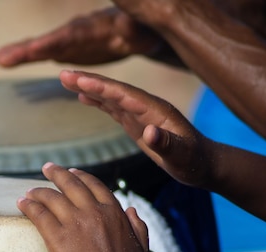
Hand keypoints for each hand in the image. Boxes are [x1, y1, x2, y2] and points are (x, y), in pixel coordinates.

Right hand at [0, 8, 162, 67]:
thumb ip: (131, 29)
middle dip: (22, 50)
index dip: (45, 46)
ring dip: (15, 52)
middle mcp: (71, 34)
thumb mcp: (139, 31)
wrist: (135, 31)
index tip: (28, 52)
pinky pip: (39, 53)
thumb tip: (128, 24)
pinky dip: (22, 56)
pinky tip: (5, 60)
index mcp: (87, 31)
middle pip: (43, 42)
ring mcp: (64, 41)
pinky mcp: (63, 50)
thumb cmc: (140, 32)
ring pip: (36, 46)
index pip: (63, 39)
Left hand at [17, 162, 148, 251]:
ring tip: (30, 191)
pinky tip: (22, 203)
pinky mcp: (57, 236)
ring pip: (52, 197)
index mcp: (113, 212)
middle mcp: (92, 211)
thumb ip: (137, 225)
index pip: (94, 186)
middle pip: (71, 184)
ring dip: (39, 191)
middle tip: (47, 168)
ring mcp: (74, 221)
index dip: (82, 177)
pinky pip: (39, 214)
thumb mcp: (142, 246)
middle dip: (57, 173)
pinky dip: (29, 206)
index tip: (73, 172)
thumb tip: (131, 210)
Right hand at [59, 69, 216, 188]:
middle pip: (113, 90)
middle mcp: (147, 107)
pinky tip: (83, 96)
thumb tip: (149, 132)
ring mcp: (141, 113)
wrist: (203, 164)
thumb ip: (166, 144)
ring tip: (65, 79)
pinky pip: (113, 107)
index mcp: (155, 110)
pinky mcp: (137, 122)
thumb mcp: (181, 156)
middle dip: (89, 81)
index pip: (124, 94)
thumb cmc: (194, 161)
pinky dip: (98, 100)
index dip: (101, 87)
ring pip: (111, 96)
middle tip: (63, 74)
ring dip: (89, 87)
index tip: (79, 79)